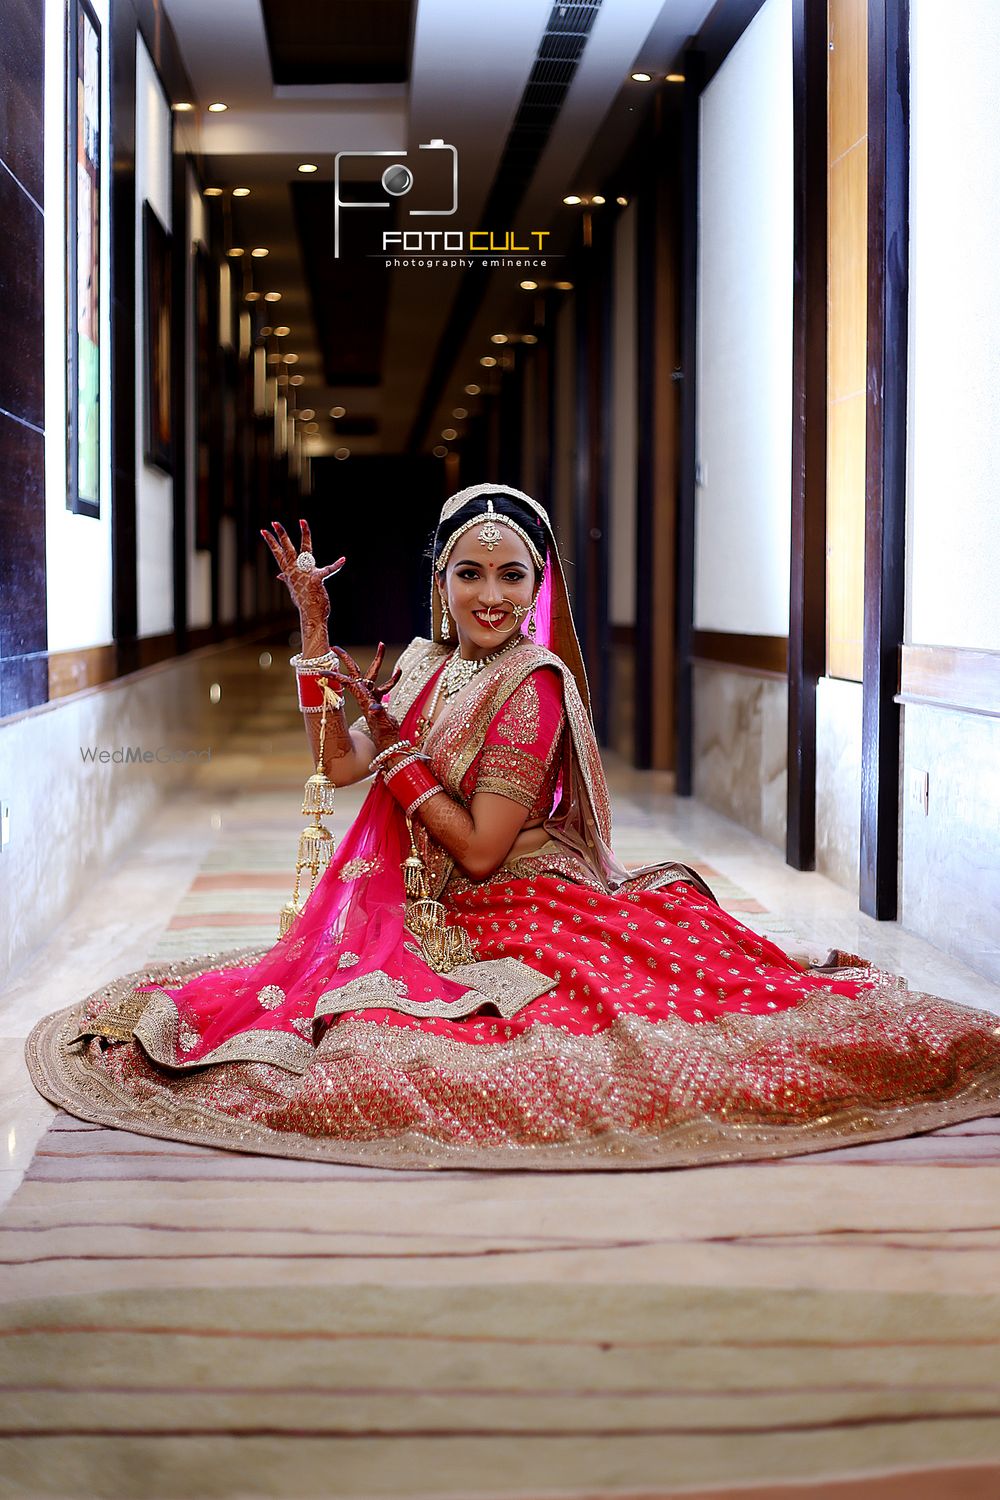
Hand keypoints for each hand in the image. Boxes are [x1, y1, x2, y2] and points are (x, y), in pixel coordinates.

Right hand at [260, 518, 344, 637]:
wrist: (311, 615)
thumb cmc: (304, 601)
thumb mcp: (293, 588)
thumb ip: (287, 579)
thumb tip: (279, 575)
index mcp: (290, 571)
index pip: (279, 553)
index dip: (272, 541)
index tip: (264, 530)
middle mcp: (296, 570)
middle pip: (287, 548)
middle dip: (280, 535)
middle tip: (274, 522)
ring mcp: (305, 574)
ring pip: (304, 549)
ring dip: (305, 534)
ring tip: (302, 521)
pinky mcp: (317, 579)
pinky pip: (328, 570)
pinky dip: (337, 565)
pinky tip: (343, 559)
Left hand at [327, 643, 402, 752]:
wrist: (388, 743)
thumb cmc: (385, 735)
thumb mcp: (383, 723)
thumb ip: (380, 714)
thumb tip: (375, 708)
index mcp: (364, 698)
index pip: (347, 682)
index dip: (335, 675)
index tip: (321, 668)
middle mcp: (366, 695)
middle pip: (355, 672)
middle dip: (346, 659)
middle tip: (335, 647)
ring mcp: (372, 697)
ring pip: (372, 674)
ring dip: (378, 660)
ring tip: (382, 644)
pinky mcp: (379, 700)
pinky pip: (386, 686)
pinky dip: (393, 679)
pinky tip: (400, 671)